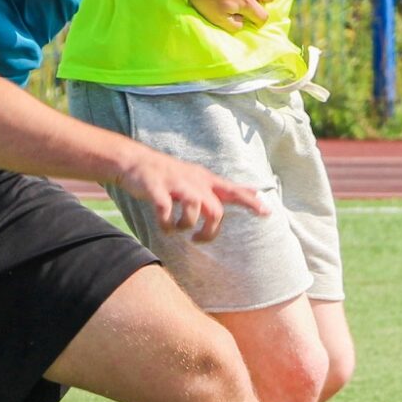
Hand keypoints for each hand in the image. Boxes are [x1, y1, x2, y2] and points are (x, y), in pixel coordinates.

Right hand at [115, 147, 268, 242]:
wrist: (135, 161)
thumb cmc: (171, 174)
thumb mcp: (201, 177)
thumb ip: (224, 188)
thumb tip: (255, 191)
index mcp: (205, 181)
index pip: (233, 191)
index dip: (250, 202)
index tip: (267, 212)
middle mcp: (194, 182)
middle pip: (214, 210)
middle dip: (209, 231)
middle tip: (198, 240)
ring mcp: (175, 184)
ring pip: (193, 208)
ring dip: (186, 225)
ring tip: (177, 229)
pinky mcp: (156, 188)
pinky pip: (165, 210)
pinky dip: (166, 224)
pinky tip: (164, 227)